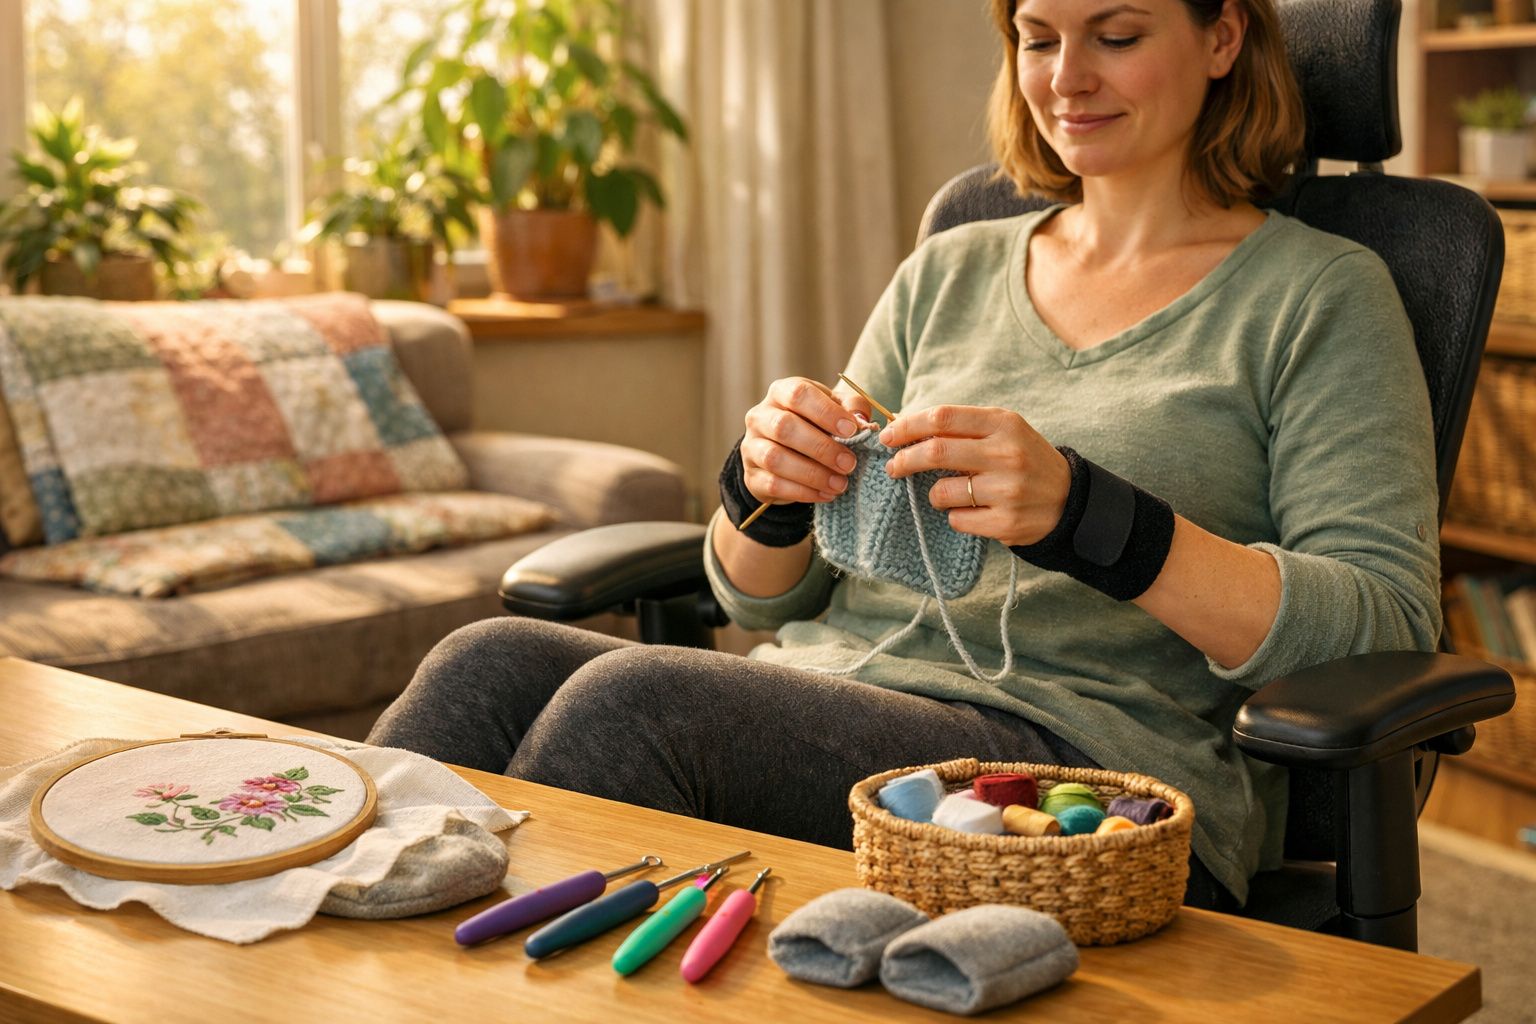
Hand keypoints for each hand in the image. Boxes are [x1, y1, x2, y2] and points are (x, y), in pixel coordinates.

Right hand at [741, 377, 875, 504]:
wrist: (787, 455)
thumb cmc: (816, 425)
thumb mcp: (836, 409)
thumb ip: (852, 408)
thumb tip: (862, 422)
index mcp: (781, 392)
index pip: (798, 394)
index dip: (825, 412)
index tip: (851, 430)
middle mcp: (760, 416)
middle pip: (784, 427)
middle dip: (821, 448)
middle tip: (849, 464)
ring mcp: (751, 446)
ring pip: (775, 458)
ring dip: (812, 474)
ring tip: (840, 484)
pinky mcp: (751, 475)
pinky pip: (773, 484)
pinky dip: (802, 492)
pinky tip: (825, 495)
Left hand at [879, 405, 1070, 546]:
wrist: (1069, 500)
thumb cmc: (1024, 460)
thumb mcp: (1003, 432)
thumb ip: (962, 427)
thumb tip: (905, 427)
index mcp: (1004, 424)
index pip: (943, 418)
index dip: (908, 426)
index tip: (889, 436)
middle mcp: (1006, 454)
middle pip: (935, 452)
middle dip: (904, 460)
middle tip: (893, 467)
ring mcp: (1007, 490)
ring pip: (942, 492)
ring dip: (933, 494)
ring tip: (947, 494)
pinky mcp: (1006, 523)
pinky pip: (956, 520)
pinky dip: (954, 516)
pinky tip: (972, 512)